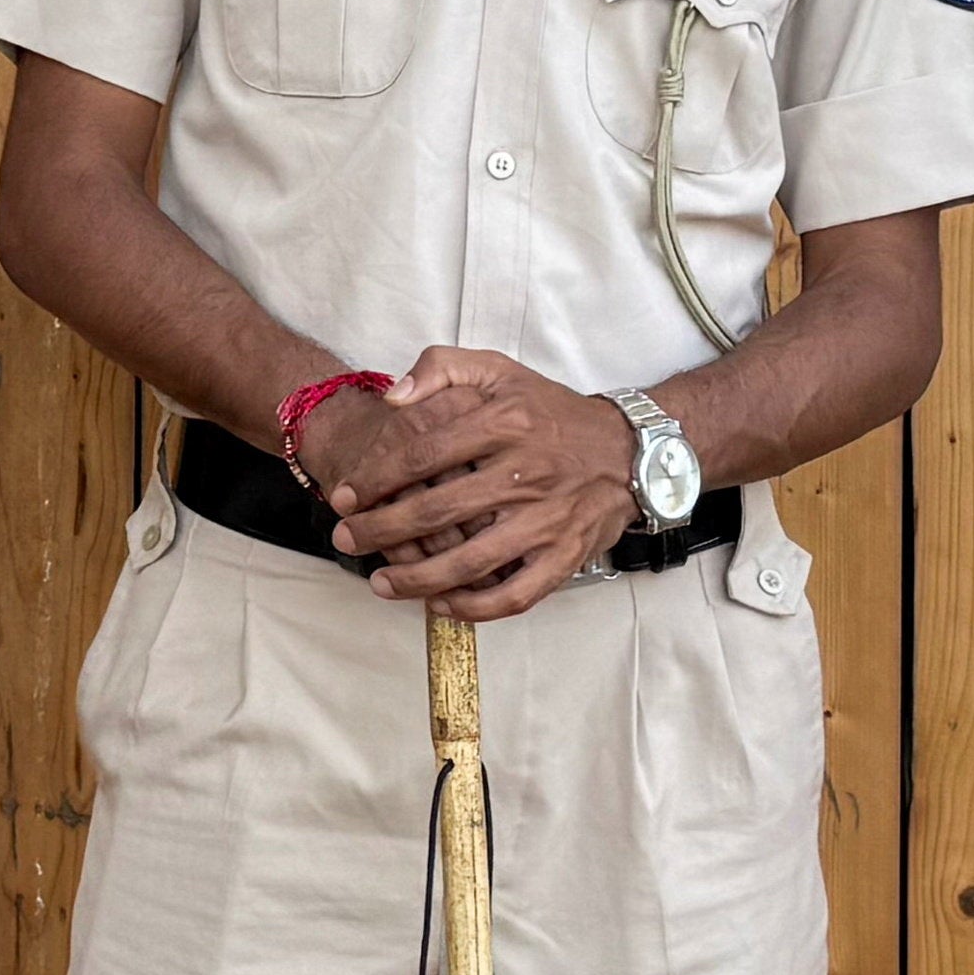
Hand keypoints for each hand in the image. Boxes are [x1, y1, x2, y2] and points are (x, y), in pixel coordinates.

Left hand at [323, 347, 637, 620]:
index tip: (344, 495)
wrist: (629, 450)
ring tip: (379, 583)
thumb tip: (393, 397)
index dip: (374, 478)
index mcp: (504, 422)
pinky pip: (516, 594)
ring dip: (417, 578)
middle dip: (380, 530)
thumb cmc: (550, 412)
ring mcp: (547, 519)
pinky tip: (439, 604)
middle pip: (437, 510)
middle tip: (346, 539)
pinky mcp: (565, 556)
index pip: (422, 452)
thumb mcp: (499, 369)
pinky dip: (474, 608)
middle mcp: (525, 472)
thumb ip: (441, 367)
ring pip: (471, 561)